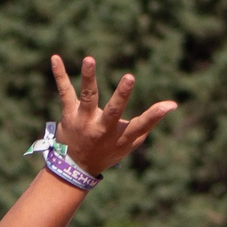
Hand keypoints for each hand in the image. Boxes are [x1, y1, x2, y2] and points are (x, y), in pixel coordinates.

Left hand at [49, 55, 177, 176]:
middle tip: (130, 77)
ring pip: (88, 97)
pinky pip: (65, 91)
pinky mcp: (69, 114)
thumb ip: (149, 122)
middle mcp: (103, 129)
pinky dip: (60, 74)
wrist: (75, 168)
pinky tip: (55, 58)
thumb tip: (171, 104)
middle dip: (122, 94)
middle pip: (114, 110)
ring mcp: (85, 120)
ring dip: (89, 77)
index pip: (142, 125)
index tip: (170, 105)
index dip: (156, 115)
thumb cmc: (108, 150)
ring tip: (90, 60)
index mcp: (121, 135)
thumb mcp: (130, 141)